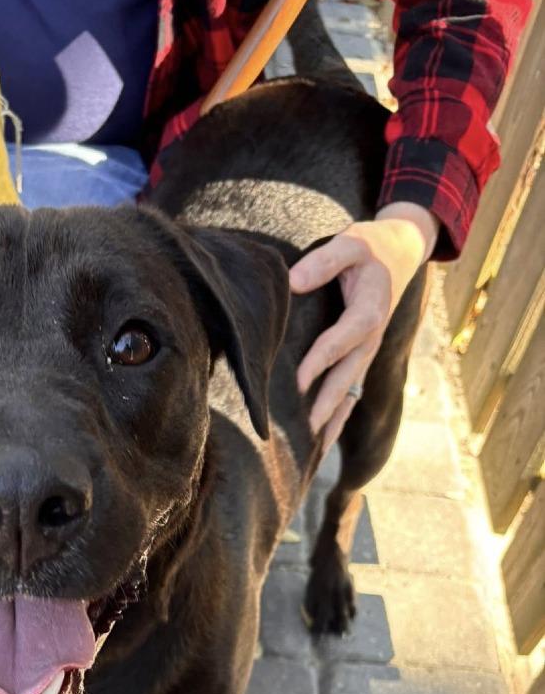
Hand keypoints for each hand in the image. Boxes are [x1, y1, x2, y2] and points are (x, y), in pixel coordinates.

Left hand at [291, 202, 438, 452]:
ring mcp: (367, 352)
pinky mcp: (361, 357)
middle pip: (347, 377)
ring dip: (332, 420)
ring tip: (312, 450)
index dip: (319, 361)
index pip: (340, 341)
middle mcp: (370, 338)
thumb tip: (292, 282)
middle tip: (304, 433)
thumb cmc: (370, 248)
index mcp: (368, 312)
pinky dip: (336, 416)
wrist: (401, 251)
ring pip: (350, 392)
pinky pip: (350, 392)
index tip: (296, 383)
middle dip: (326, 406)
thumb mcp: (350, 243)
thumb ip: (324, 261)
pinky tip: (320, 440)